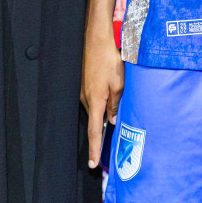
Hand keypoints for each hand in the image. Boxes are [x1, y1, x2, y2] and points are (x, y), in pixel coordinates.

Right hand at [81, 27, 122, 166]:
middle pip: (96, 120)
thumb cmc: (109, 58)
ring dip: (105, 110)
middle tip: (111, 140)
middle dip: (102, 130)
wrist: (96, 37)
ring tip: (115, 108)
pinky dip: (101, 100)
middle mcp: (85, 98)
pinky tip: (110, 90)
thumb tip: (113, 119)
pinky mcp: (84, 82)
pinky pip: (93, 97)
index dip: (94, 149)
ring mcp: (82, 90)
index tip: (93, 165)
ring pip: (96, 107)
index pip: (95, 131)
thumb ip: (116, 103)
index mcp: (95, 101)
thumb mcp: (119, 83)